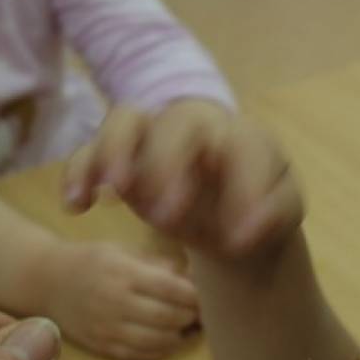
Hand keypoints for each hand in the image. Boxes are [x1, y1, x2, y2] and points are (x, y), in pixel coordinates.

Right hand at [30, 240, 197, 359]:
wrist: (45, 281)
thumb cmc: (94, 261)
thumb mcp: (126, 251)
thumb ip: (161, 266)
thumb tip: (200, 279)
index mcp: (123, 273)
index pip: (171, 289)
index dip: (196, 295)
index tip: (208, 295)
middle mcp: (114, 302)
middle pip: (168, 317)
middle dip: (192, 316)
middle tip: (203, 312)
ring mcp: (106, 328)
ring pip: (157, 341)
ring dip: (180, 336)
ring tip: (188, 326)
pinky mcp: (100, 346)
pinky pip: (139, 355)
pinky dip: (161, 350)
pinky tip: (169, 339)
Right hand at [63, 99, 302, 258]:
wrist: (236, 217)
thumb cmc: (260, 212)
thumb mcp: (282, 215)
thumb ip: (273, 216)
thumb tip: (247, 231)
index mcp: (245, 139)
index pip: (243, 146)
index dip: (242, 190)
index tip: (239, 240)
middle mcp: (200, 127)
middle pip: (177, 123)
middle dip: (168, 165)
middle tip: (168, 217)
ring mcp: (157, 136)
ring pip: (126, 119)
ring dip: (114, 152)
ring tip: (114, 191)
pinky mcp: (124, 155)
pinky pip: (92, 147)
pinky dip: (79, 171)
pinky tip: (77, 207)